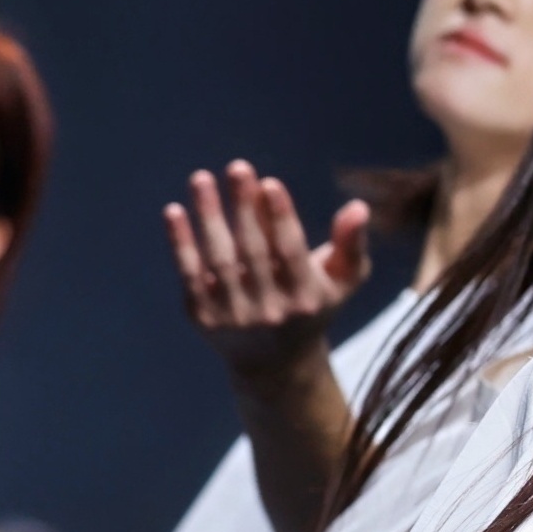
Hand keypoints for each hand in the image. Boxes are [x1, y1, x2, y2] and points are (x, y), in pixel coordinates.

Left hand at [166, 161, 369, 380]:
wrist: (274, 363)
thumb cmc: (314, 305)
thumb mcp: (343, 280)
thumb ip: (351, 243)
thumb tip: (357, 206)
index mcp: (306, 298)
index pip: (290, 252)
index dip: (279, 217)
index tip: (268, 183)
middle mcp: (269, 310)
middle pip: (252, 251)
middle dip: (243, 207)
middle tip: (237, 167)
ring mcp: (233, 316)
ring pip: (218, 259)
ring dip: (208, 216)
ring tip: (201, 179)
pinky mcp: (203, 317)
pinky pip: (189, 274)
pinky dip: (180, 243)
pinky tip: (174, 211)